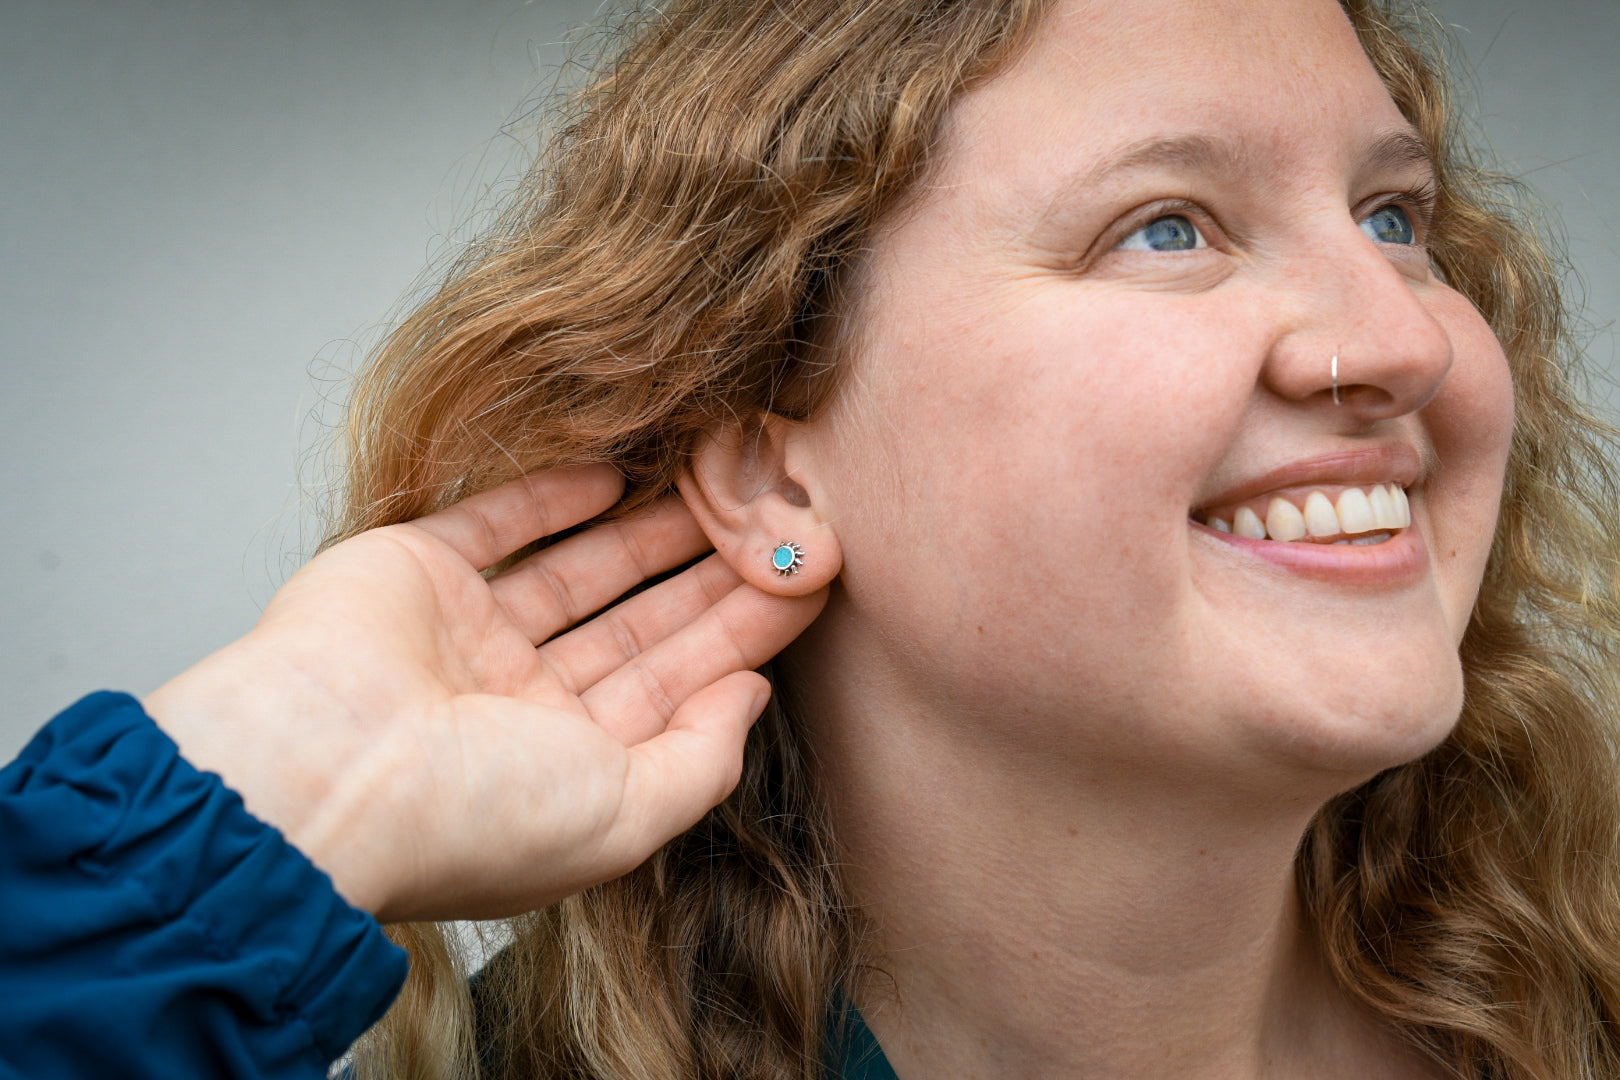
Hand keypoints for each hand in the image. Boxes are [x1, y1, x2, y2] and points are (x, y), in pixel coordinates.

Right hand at [143, 467, 826, 921]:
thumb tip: (751, 696)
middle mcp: (519, 703)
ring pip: (581, 568)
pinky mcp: (416, 572)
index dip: (745, 634)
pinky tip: (621, 471)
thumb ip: (700, 760)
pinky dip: (555, 494)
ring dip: (650, 528)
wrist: (324, 775)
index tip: (809, 581)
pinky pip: (500, 522)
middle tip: (778, 518)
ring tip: (722, 484)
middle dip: (710, 574)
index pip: (677, 686)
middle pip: (640, 624)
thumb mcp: (623, 814)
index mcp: (566, 768)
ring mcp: (466, 635)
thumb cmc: (471, 815)